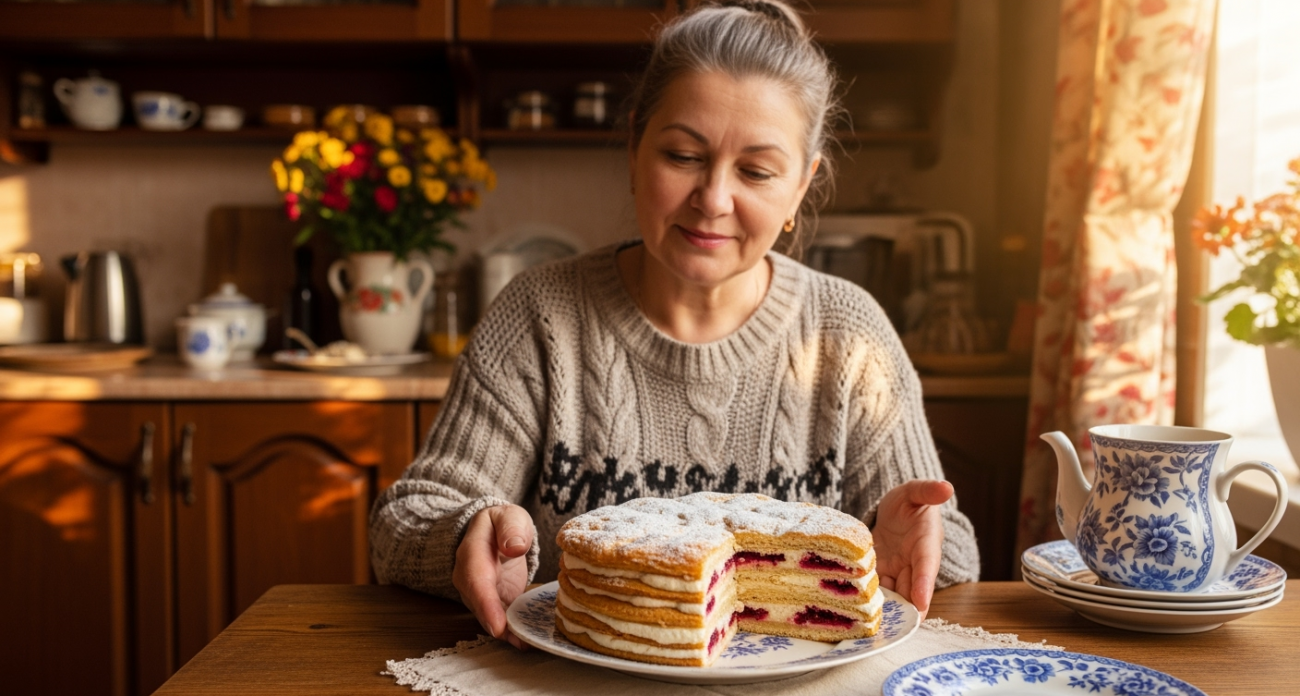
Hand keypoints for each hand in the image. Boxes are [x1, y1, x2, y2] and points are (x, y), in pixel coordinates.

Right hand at [453, 504, 534, 648]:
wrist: (494, 532)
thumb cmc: (503, 523)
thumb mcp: (509, 516)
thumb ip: (511, 528)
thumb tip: (515, 546)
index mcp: (471, 552)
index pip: (475, 580)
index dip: (486, 605)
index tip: (498, 625)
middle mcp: (468, 577)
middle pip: (478, 604)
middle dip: (496, 624)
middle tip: (518, 641)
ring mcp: (477, 593)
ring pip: (487, 616)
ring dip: (506, 632)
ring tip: (526, 643)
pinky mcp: (490, 603)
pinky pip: (498, 619)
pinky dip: (511, 632)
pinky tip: (526, 642)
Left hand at [870, 479, 952, 616]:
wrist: (894, 510)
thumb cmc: (909, 501)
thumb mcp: (915, 491)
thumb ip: (927, 490)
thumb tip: (946, 487)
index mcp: (927, 544)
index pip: (927, 567)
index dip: (924, 585)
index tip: (921, 603)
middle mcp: (914, 563)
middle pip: (912, 590)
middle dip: (906, 610)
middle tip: (895, 628)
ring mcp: (898, 571)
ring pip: (895, 594)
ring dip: (888, 610)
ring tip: (875, 626)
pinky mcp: (881, 573)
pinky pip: (878, 589)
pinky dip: (872, 601)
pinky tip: (860, 613)